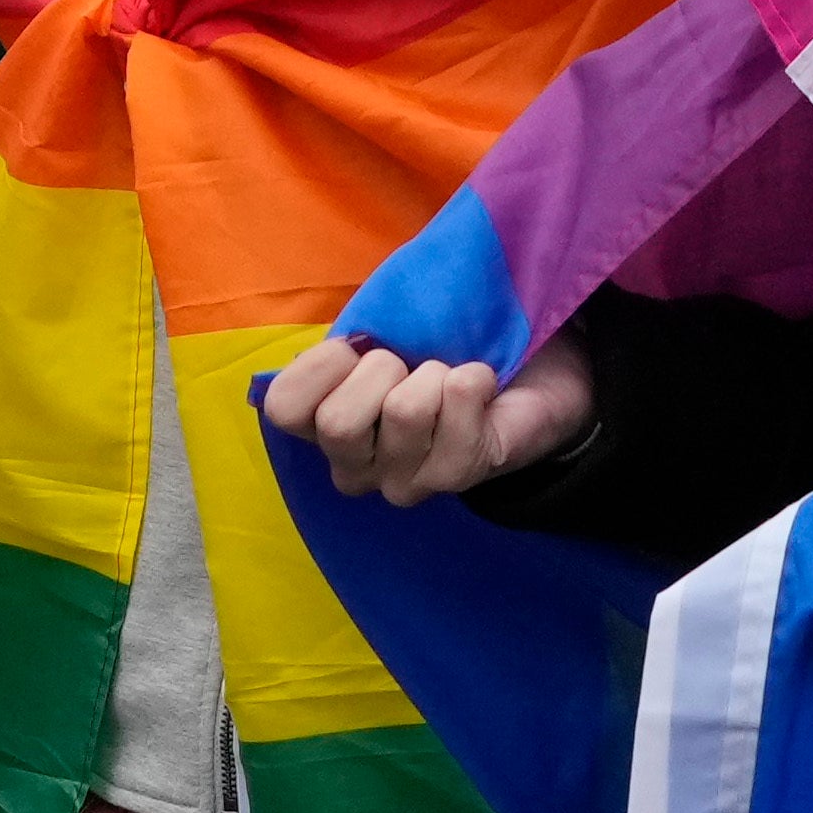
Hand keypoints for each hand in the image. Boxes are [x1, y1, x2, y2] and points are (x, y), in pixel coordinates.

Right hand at [260, 326, 595, 504]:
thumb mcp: (385, 330)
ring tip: (447, 375)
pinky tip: (480, 385)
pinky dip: (473, 376)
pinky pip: (457, 406)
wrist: (527, 371)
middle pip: (337, 424)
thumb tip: (353, 336)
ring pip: (402, 412)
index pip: (284, 408)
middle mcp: (355, 467)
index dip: (321, 364)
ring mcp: (405, 481)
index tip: (358, 347)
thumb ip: (354, 333)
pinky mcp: (459, 476)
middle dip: (380, 369)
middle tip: (408, 365)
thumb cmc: (440, 345)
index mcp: (322, 425)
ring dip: (433, 372)